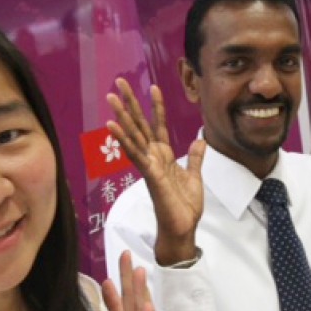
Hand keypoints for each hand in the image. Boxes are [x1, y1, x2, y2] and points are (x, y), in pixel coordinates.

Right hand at [107, 78, 205, 264]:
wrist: (183, 228)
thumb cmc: (184, 206)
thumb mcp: (194, 176)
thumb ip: (194, 158)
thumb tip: (199, 141)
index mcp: (163, 156)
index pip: (158, 125)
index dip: (156, 107)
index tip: (153, 87)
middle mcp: (153, 157)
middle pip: (140, 125)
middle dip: (130, 103)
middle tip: (118, 82)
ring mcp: (149, 165)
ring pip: (134, 135)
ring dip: (122, 116)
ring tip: (111, 97)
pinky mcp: (150, 175)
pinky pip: (136, 154)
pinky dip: (124, 140)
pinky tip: (113, 126)